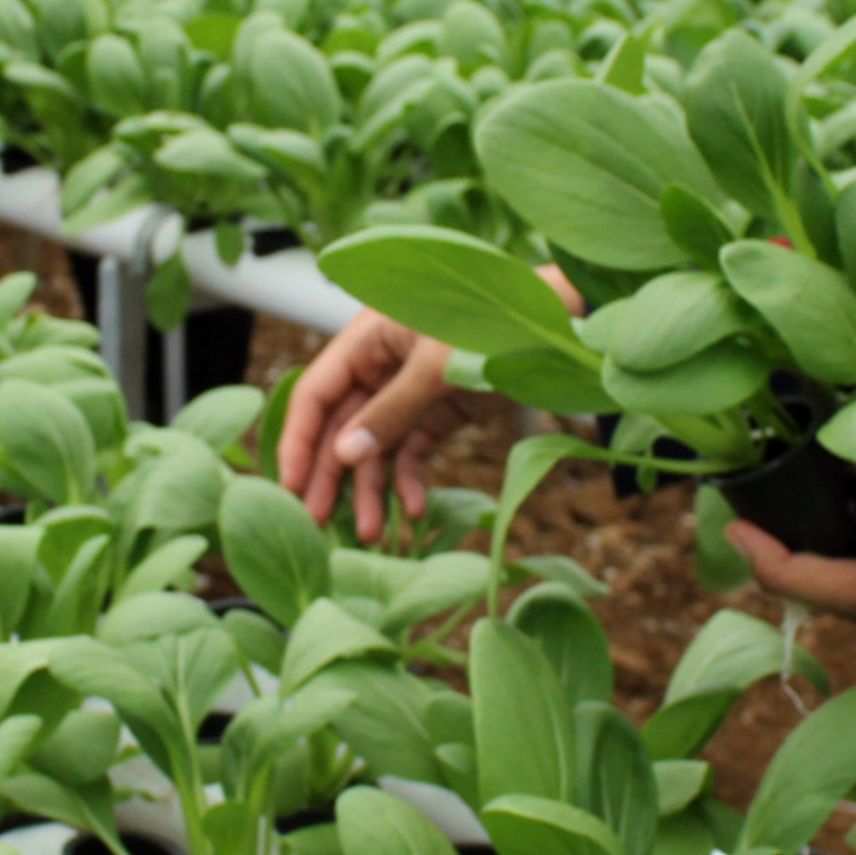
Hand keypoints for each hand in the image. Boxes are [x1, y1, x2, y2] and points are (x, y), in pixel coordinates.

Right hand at [277, 266, 579, 541]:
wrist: (565, 322)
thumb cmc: (498, 324)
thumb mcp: (437, 367)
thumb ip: (390, 411)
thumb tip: (344, 455)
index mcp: (370, 335)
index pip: (316, 391)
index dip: (299, 440)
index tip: (290, 487)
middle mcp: (384, 360)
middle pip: (342, 424)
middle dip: (330, 475)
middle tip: (318, 522)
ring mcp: (414, 386)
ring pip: (377, 443)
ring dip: (371, 487)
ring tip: (369, 533)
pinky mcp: (444, 406)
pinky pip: (415, 447)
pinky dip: (410, 478)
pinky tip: (413, 507)